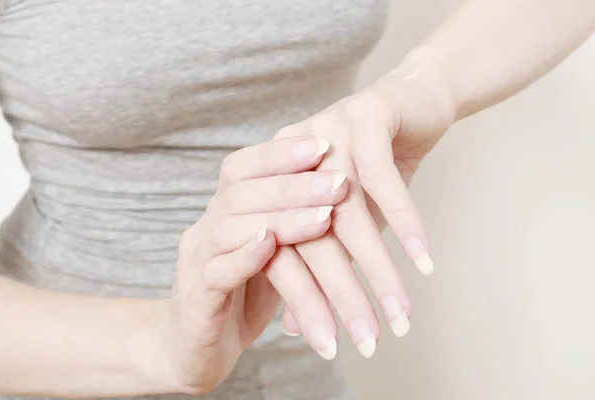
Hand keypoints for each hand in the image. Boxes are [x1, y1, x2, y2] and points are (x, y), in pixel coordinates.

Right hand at [147, 136, 347, 393]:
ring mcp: (195, 262)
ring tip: (324, 216)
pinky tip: (270, 245)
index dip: (280, 154)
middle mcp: (205, 228)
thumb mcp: (275, 258)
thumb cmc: (243, 299)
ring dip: (281, 218)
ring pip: (230, 226)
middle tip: (339, 181)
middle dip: (294, 183)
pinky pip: (215, 271)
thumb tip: (344, 195)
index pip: (243, 167)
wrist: (193, 353)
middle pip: (241, 191)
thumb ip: (293, 229)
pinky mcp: (194, 300)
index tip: (325, 145)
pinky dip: (245, 256)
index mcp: (224, 213)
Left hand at [268, 65, 455, 356]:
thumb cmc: (375, 166)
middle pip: (313, 240)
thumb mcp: (347, 218)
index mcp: (277, 182)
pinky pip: (384, 180)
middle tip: (366, 341)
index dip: (307, 302)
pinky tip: (422, 259)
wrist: (414, 101)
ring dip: (379, 270)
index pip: (284, 253)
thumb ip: (321, 262)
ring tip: (400, 314)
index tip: (329, 345)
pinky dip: (405, 222)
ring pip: (350, 216)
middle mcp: (293, 159)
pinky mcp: (364, 117)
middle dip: (343, 296)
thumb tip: (293, 324)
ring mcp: (325, 134)